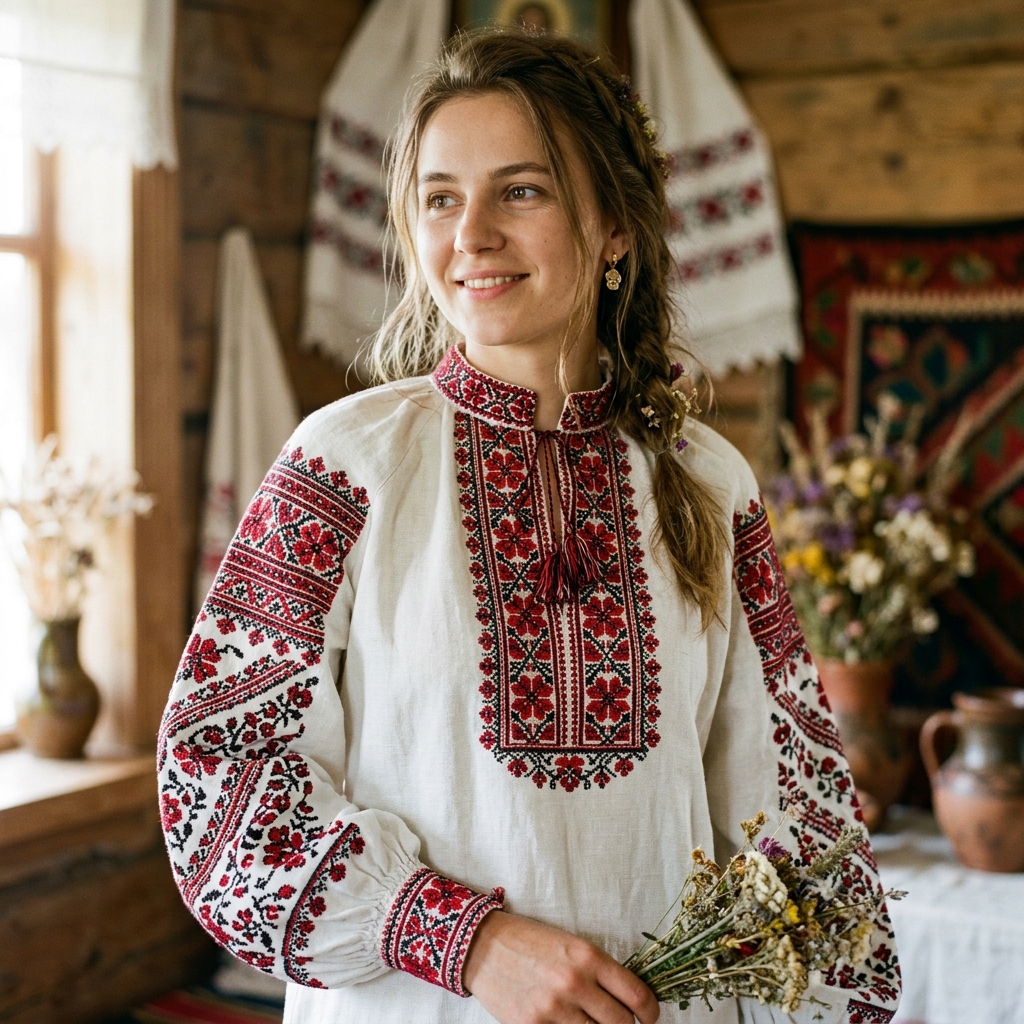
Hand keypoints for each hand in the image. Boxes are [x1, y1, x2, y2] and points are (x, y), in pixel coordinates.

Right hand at [462, 910, 659, 1023]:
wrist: (483, 945)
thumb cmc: (530, 942)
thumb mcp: (570, 945)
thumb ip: (600, 971)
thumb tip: (631, 1000)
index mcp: (588, 956)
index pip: (637, 995)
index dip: (651, 1013)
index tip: (649, 1018)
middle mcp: (574, 982)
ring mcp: (554, 1008)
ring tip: (592, 1022)